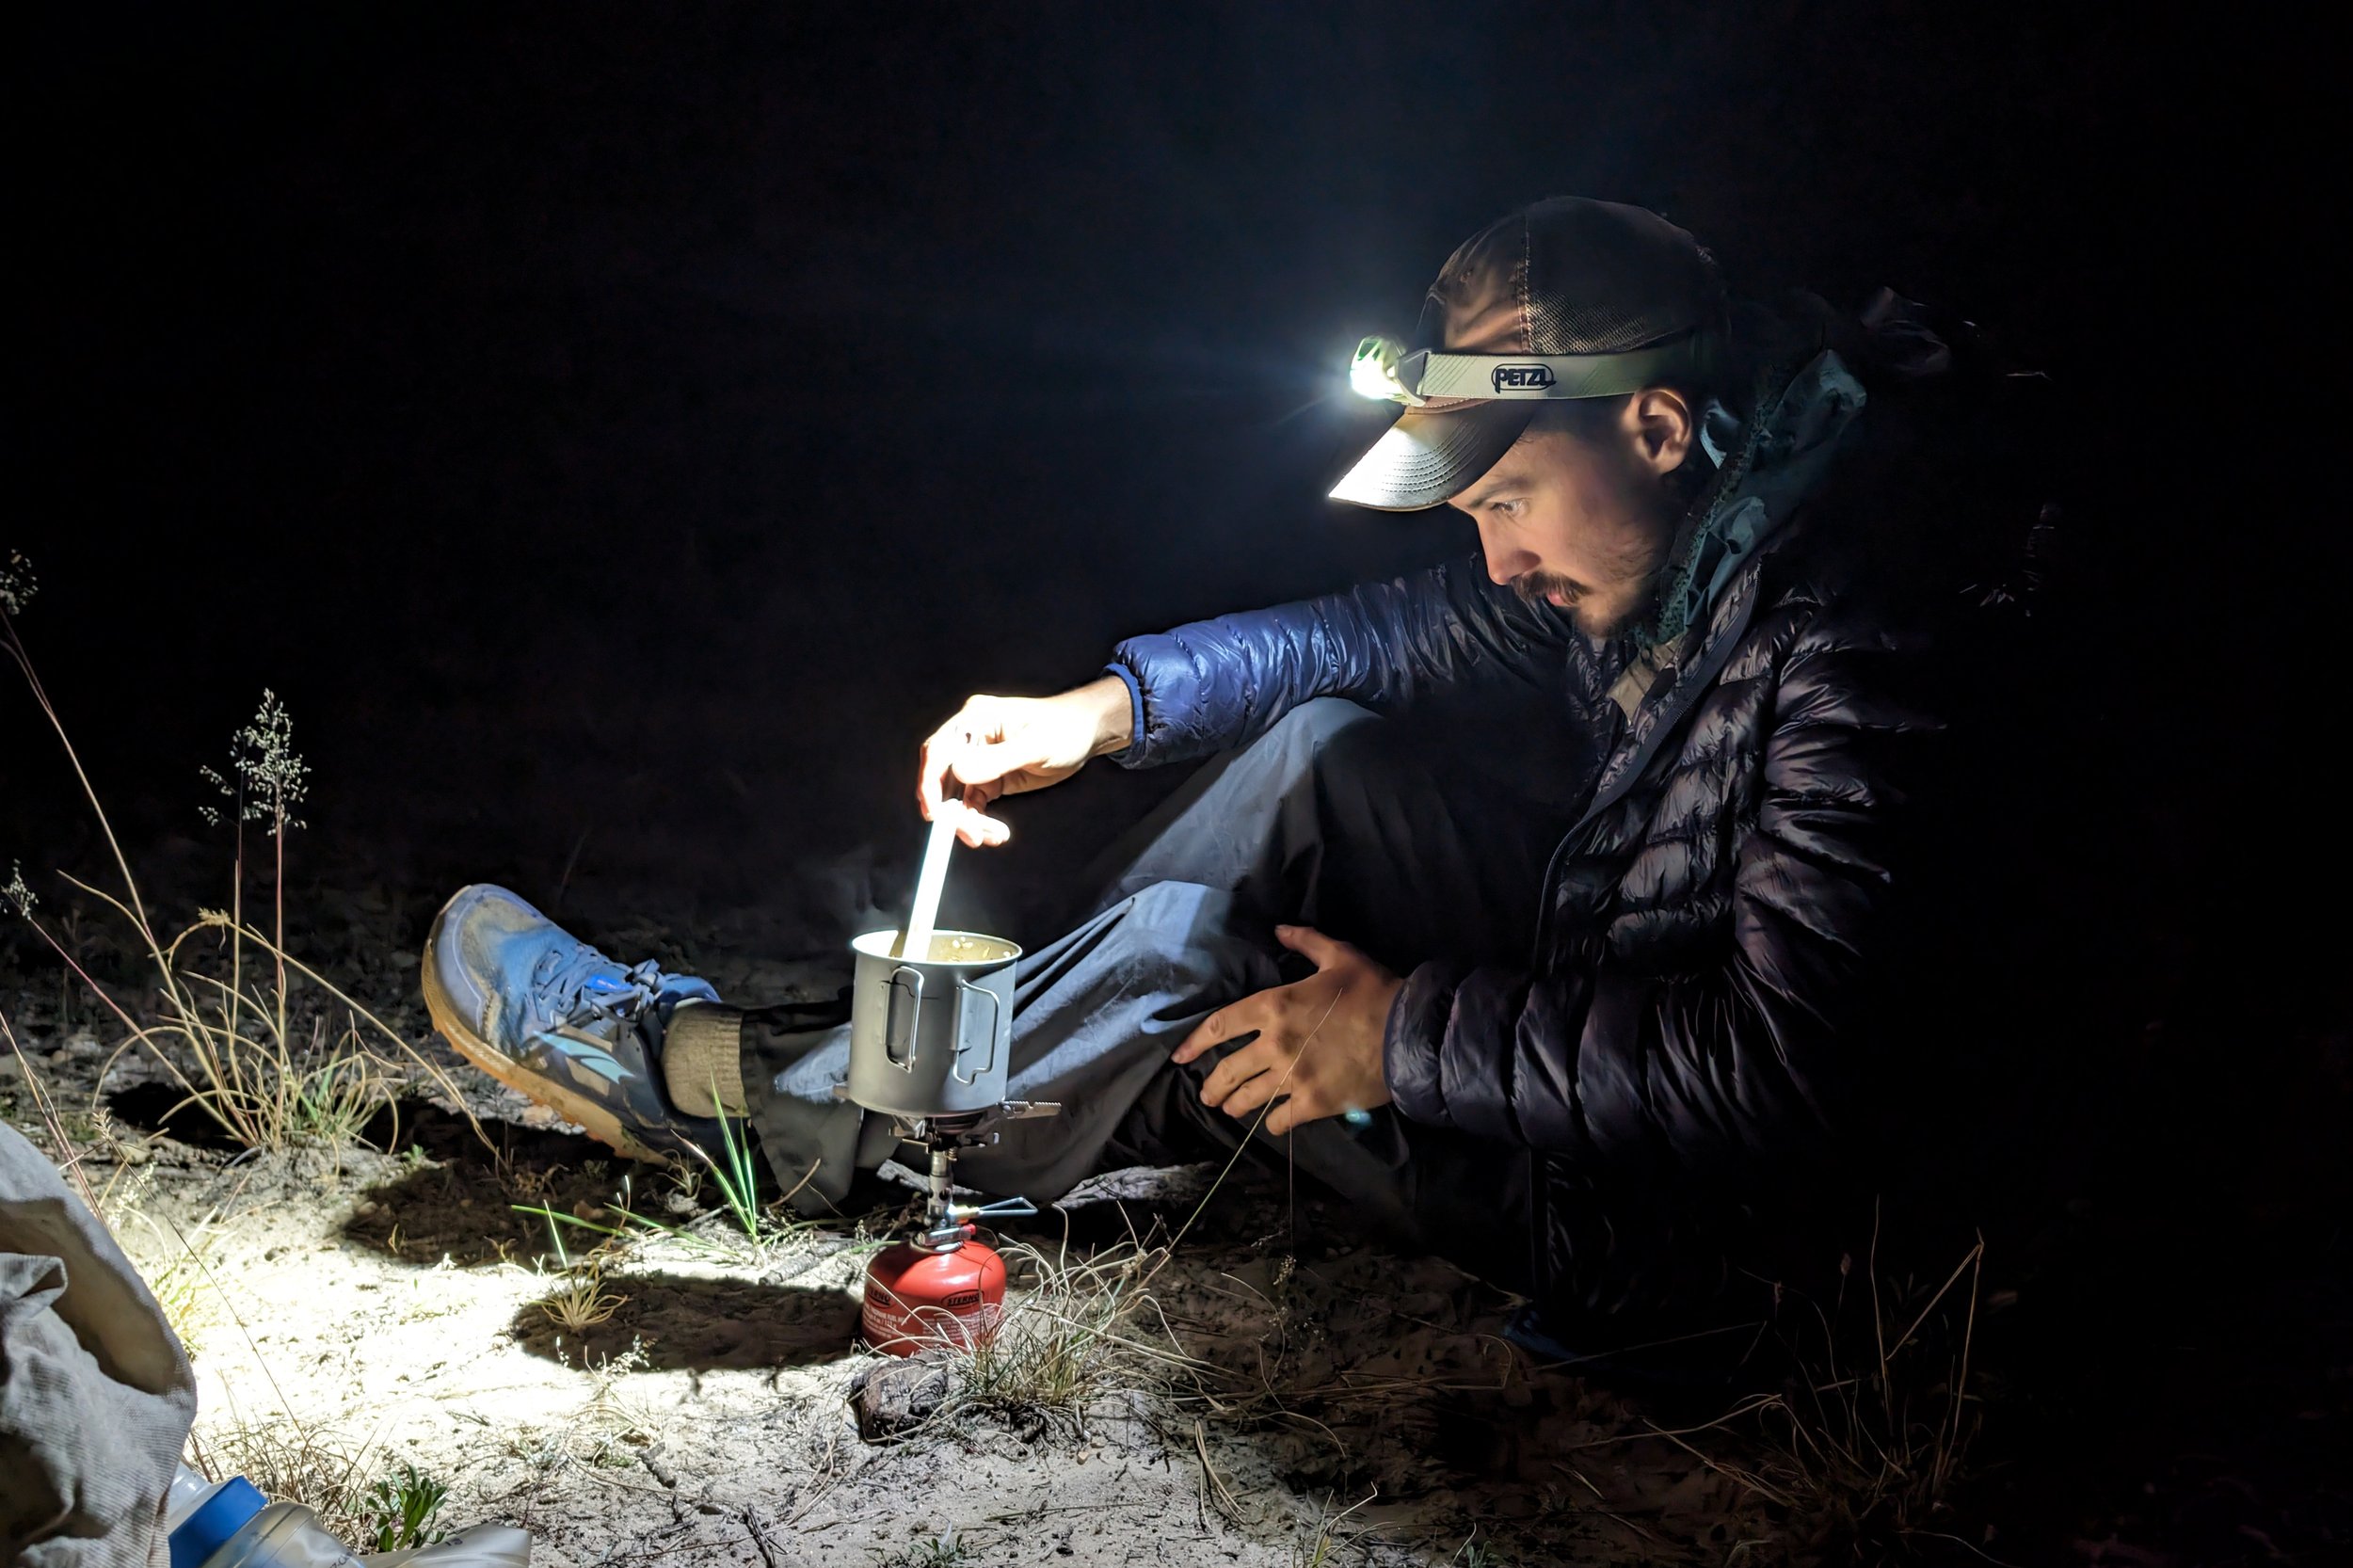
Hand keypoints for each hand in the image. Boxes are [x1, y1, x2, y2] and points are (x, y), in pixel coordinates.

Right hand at [918, 676, 1133, 846]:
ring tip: (991, 836)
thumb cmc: (1065, 729)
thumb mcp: (1034, 745)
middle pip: (943, 778)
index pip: (939, 750)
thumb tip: (959, 771)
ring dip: (969, 821)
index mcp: (975, 719)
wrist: (1088, 734)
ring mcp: (980, 760)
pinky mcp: (991, 779)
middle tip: (968, 835)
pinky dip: (981, 822)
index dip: (929, 782)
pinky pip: (975, 805)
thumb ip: (996, 760)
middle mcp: (971, 739)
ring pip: (959, 797)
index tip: (933, 812)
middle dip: (951, 810)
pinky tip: (998, 833)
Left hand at [1173, 925, 1402, 1135]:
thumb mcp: (1340, 956)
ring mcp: (1292, 1078)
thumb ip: (1306, 941)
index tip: (1180, 1058)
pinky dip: (1272, 1124)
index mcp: (1274, 1006)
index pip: (1220, 1026)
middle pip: (1228, 1071)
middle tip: (1208, 1095)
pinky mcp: (1313, 1104)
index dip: (1195, 1043)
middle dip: (1212, 1086)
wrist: (1408, 1033)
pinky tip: (1273, 1122)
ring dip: (1235, 1106)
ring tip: (1230, 1109)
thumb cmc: (1373, 991)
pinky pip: (1279, 1121)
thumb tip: (1280, 928)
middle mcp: (1275, 1045)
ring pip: (1248, 1099)